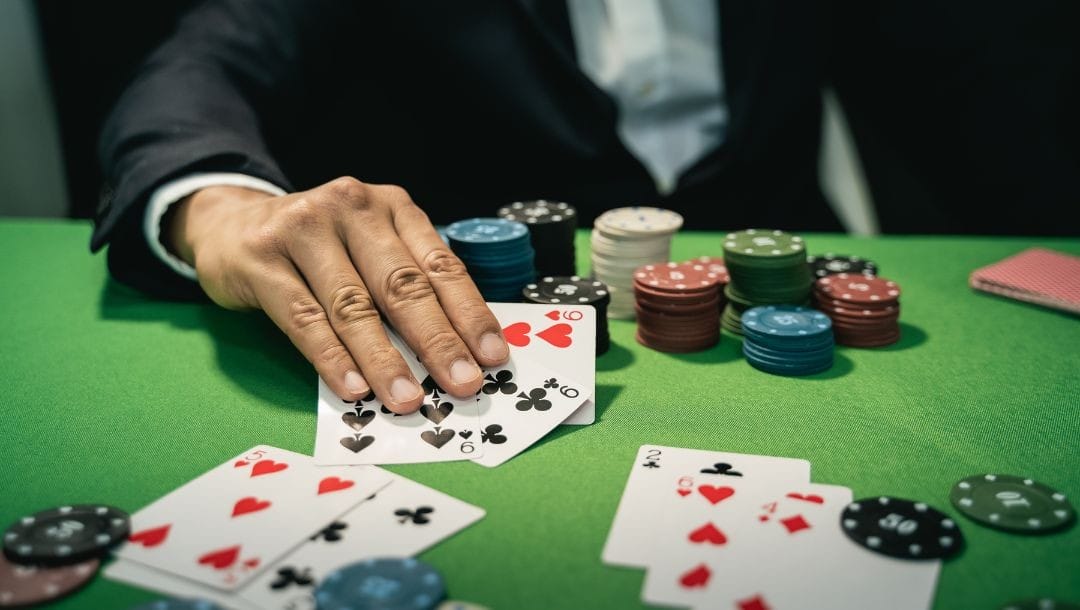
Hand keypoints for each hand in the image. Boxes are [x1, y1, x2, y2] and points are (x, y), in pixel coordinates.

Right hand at [164, 177, 509, 412]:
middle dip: (437, 341)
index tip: (493, 356)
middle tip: (463, 384)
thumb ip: (407, 283)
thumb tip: (457, 351)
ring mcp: (303, 228)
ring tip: (408, 399)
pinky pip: (304, 318)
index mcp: (392, 207)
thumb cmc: (320, 247)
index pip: (440, 265)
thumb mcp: (370, 246)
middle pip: (402, 285)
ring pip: (353, 306)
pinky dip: (331, 358)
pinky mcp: (261, 258)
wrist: (231, 223)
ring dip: (384, 360)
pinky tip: (353, 389)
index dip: (470, 313)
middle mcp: (352, 208)